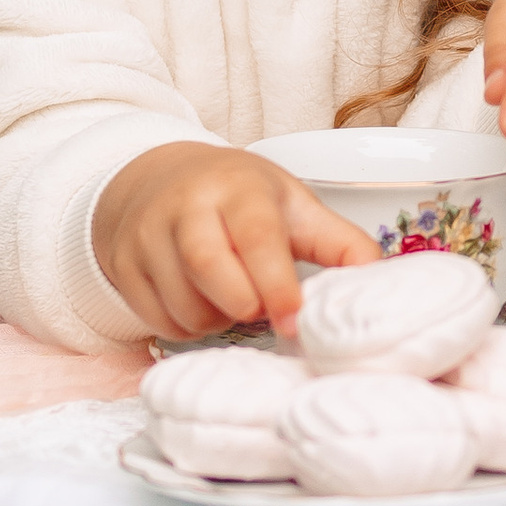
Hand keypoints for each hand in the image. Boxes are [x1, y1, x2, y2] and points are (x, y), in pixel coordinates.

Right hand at [91, 141, 372, 341]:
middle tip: (262, 304)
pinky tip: (201, 301)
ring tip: (231, 295)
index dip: (277, 286)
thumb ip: (339, 242)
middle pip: (214, 274)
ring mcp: (147, 234)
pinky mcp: (123, 264)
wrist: (156, 178)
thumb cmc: (238, 197)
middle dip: (246, 305)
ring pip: (186, 308)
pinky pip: (159, 321)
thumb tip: (383, 280)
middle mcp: (186, 205)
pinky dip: (187, 326)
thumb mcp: (292, 206)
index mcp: (238, 187)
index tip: (295, 321)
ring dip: (217, 320)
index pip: (257, 238)